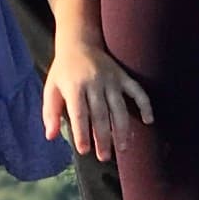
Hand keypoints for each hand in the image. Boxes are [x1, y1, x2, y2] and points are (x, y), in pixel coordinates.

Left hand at [43, 31, 153, 161]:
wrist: (79, 42)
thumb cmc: (63, 71)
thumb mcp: (51, 89)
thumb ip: (50, 113)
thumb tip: (51, 136)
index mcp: (74, 86)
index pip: (79, 114)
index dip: (82, 133)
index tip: (85, 150)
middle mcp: (94, 82)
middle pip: (101, 114)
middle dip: (103, 138)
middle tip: (104, 157)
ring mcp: (112, 79)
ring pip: (119, 108)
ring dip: (122, 129)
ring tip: (123, 148)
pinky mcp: (123, 76)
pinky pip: (137, 91)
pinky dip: (145, 105)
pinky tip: (148, 121)